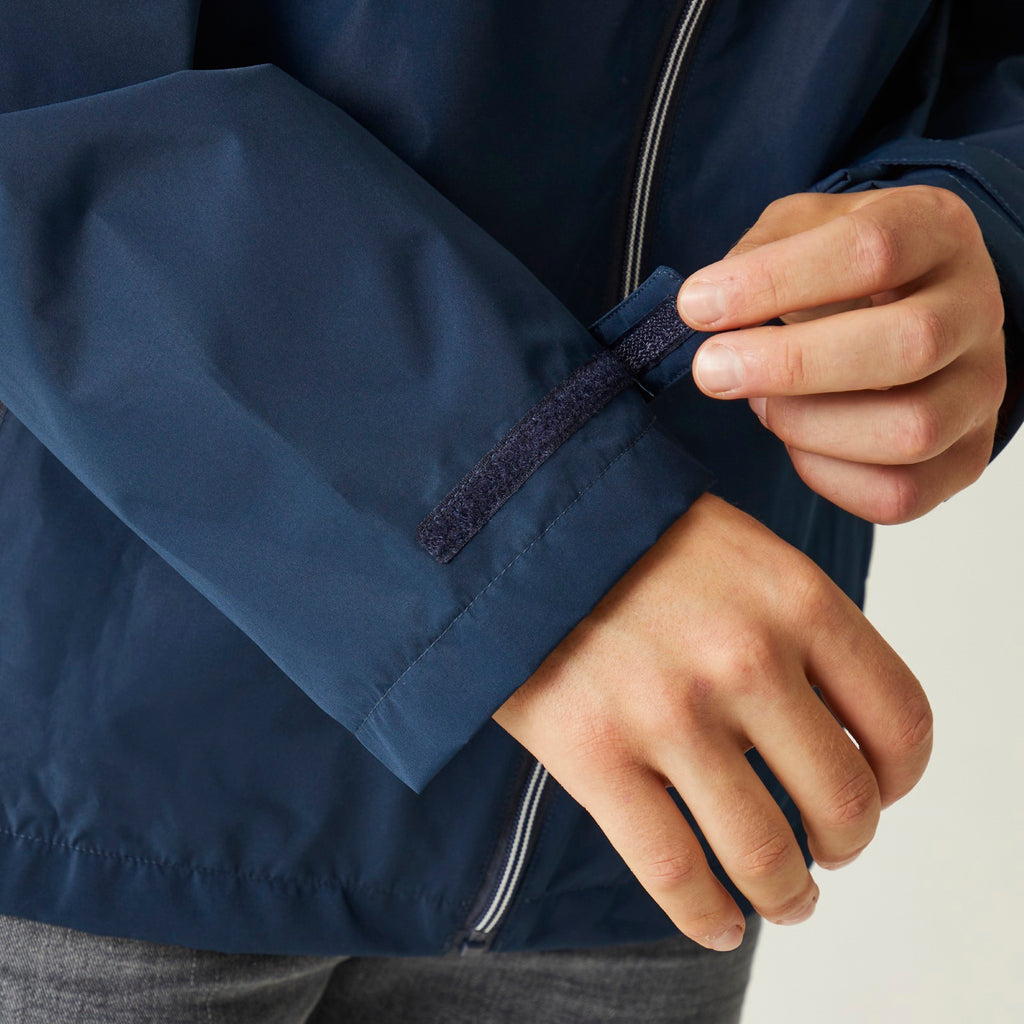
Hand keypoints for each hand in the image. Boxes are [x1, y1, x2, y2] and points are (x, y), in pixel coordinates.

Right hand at [493, 494, 931, 949]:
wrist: (509, 524)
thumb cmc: (626, 535)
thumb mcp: (737, 547)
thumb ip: (795, 624)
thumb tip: (835, 728)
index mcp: (794, 596)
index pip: (898, 720)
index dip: (900, 778)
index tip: (880, 794)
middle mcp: (744, 657)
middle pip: (843, 801)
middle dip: (845, 845)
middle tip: (826, 851)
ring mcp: (668, 711)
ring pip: (764, 853)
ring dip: (788, 894)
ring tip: (784, 897)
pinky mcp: (593, 753)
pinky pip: (674, 871)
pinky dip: (707, 917)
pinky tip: (719, 924)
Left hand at [678, 186, 1006, 522]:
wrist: (902, 312)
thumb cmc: (840, 272)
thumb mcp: (800, 230)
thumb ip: (756, 255)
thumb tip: (705, 307)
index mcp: (936, 231)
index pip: (872, 248)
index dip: (775, 280)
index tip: (698, 305)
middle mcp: (975, 310)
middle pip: (910, 344)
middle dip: (792, 365)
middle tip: (712, 369)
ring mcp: (979, 391)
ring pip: (910, 430)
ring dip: (807, 424)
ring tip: (760, 402)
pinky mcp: (963, 459)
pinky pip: (899, 493)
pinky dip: (826, 475)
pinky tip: (794, 441)